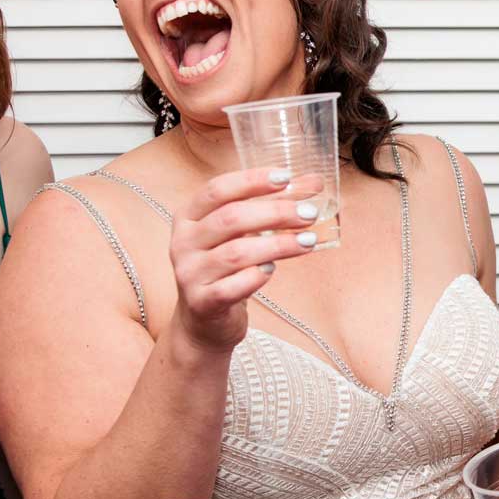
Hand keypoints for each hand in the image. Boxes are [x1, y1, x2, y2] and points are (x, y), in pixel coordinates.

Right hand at [170, 169, 325, 354]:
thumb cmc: (226, 269)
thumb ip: (270, 207)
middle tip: (309, 213)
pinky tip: (272, 270)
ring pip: (236, 253)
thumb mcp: (240, 234)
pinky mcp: (202, 302)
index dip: (252, 180)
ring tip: (307, 241)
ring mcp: (189, 273)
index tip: (286, 177)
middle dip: (275, 212)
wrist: (204, 321)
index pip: (218, 190)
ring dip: (277, 245)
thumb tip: (314, 183)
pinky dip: (257, 276)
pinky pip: (233, 287)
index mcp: (189, 217)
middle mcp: (183, 242)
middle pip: (231, 218)